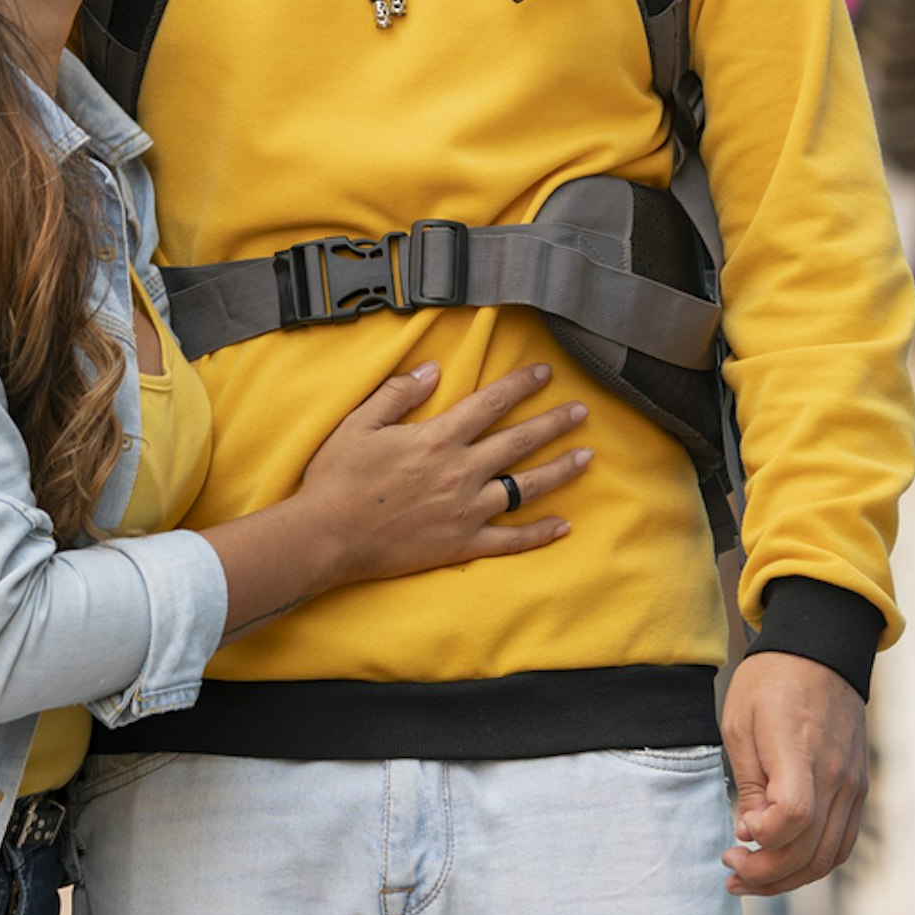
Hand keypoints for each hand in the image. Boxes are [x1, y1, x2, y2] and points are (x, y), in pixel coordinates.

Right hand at [201, 362, 592, 630]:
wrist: (327, 536)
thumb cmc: (337, 478)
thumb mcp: (359, 424)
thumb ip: (398, 394)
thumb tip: (433, 370)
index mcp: (437, 439)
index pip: (489, 404)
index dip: (519, 385)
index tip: (544, 372)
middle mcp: (461, 472)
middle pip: (519, 442)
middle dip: (554, 423)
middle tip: (582, 411)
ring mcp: (467, 511)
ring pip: (526, 488)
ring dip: (560, 470)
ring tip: (587, 457)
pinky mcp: (462, 545)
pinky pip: (511, 540)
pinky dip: (539, 534)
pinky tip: (563, 525)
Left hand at [721, 650, 866, 895]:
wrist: (820, 655)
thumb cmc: (770, 685)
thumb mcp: (740, 725)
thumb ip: (750, 784)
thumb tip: (749, 833)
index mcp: (801, 753)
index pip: (795, 816)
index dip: (765, 836)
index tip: (738, 832)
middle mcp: (836, 777)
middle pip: (810, 850)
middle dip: (767, 873)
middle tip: (731, 870)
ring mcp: (853, 787)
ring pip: (828, 856)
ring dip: (789, 878)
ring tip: (751, 877)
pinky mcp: (858, 791)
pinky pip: (841, 842)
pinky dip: (814, 863)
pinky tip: (783, 863)